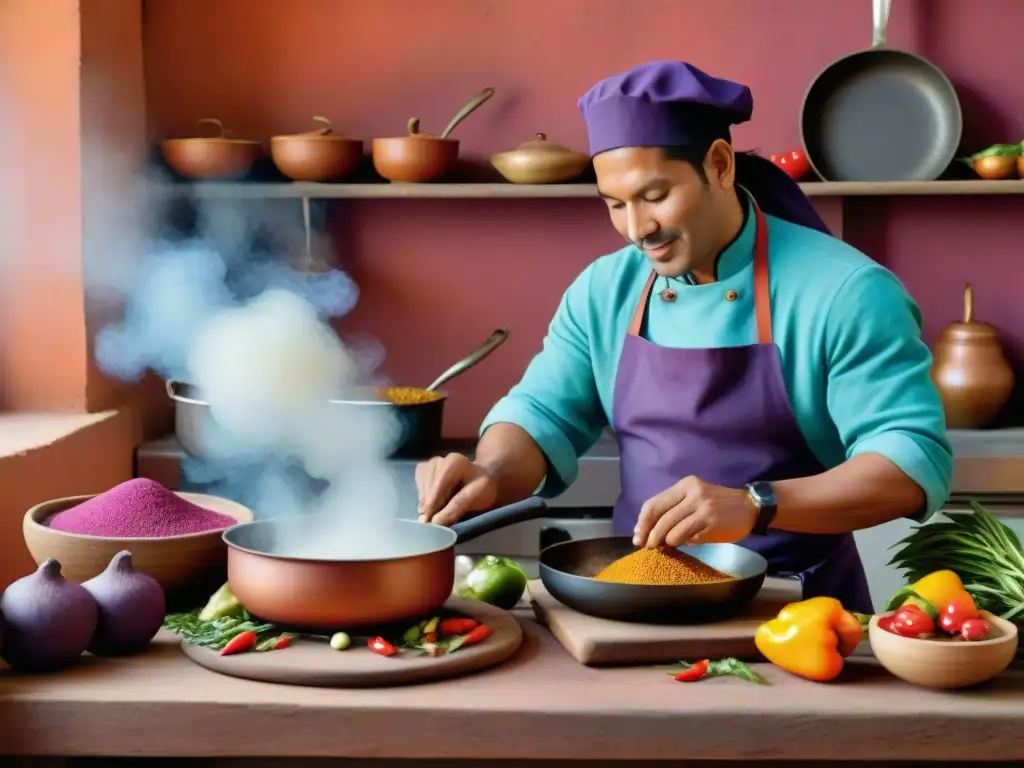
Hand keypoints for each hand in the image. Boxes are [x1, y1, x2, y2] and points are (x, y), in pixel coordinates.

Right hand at [415, 453, 498, 526]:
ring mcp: (428, 465)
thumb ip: (456, 508)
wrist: (478, 478)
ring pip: (422, 490)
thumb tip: (434, 522)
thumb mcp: (475, 498)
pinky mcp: (422, 470)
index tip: (429, 523)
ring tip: (437, 512)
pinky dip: (424, 499)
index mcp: (453, 462)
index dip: (433, 506)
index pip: (439, 487)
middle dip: (430, 507)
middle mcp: (438, 460)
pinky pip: (418, 489)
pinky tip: (434, 503)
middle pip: (429, 489)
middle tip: (432, 523)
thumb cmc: (480, 489)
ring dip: (426, 504)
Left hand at [633, 476, 756, 547]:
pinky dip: (686, 543)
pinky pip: (689, 538)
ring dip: (668, 542)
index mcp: (685, 485)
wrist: (751, 507)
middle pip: (660, 519)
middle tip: (647, 547)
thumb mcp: (695, 496)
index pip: (654, 503)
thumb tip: (649, 529)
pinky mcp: (711, 524)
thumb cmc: (718, 504)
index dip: (642, 522)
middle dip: (650, 536)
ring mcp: (703, 509)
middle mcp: (693, 494)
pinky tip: (692, 540)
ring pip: (672, 532)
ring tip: (671, 544)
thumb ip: (674, 508)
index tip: (638, 535)